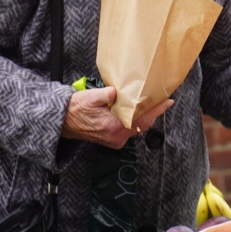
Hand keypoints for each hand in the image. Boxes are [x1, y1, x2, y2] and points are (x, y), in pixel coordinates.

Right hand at [60, 86, 175, 148]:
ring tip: (152, 103)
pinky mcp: (112, 138)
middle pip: (142, 124)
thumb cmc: (75, 109)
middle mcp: (116, 137)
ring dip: (144, 116)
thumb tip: (116, 91)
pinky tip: (137, 110)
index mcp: (113, 127)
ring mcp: (114, 140)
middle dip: (153, 112)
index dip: (156, 110)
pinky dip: (135, 119)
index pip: (141, 118)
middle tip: (163, 100)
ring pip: (136, 127)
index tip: (167, 102)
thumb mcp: (90, 97)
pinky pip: (129, 129)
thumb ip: (106, 94)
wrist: (62, 121)